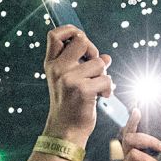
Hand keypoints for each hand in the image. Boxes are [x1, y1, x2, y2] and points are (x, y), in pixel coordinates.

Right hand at [41, 26, 112, 144]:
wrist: (66, 131)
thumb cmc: (70, 105)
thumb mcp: (68, 81)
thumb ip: (81, 65)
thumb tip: (106, 57)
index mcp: (51, 64)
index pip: (55, 35)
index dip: (71, 30)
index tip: (81, 38)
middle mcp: (57, 69)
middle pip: (81, 40)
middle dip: (93, 49)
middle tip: (94, 64)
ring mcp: (69, 79)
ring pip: (99, 62)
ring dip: (104, 75)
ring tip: (97, 88)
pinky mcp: (83, 89)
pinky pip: (106, 78)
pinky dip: (108, 89)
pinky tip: (102, 97)